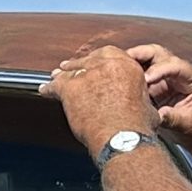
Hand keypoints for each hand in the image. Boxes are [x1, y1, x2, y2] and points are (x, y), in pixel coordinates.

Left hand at [41, 46, 157, 160]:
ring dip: (63, 74)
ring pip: (70, 70)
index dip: (97, 60)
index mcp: (127, 66)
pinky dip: (49, 88)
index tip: (93, 63)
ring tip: (56, 76)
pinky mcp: (71, 89)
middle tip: (72, 68)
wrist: (123, 137)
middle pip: (87, 60)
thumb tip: (139, 104)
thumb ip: (138, 97)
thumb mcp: (146, 105)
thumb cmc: (137, 127)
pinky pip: (56, 85)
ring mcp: (87, 75)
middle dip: (79, 64)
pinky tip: (45, 90)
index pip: (109, 54)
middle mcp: (106, 66)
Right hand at [124, 44, 191, 151]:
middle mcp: (178, 72)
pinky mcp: (154, 84)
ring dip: (132, 61)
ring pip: (147, 59)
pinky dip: (128, 73)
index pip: (176, 66)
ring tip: (117, 67)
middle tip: (123, 59)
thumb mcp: (186, 125)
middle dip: (141, 53)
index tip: (146, 78)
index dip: (160, 69)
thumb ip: (172, 118)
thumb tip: (157, 115)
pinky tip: (117, 78)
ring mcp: (165, 76)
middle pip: (159, 53)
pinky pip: (139, 73)